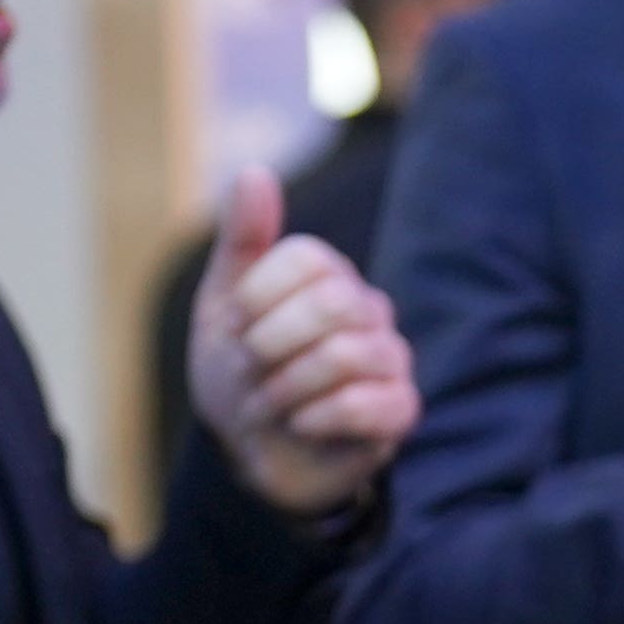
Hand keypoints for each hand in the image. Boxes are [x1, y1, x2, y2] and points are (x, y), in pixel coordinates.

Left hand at [185, 168, 419, 519]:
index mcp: (331, 276)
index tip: (237, 328)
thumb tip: (256, 171)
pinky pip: (365, 404)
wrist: (252, 452)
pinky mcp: (401, 411)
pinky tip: (301, 425)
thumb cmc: (241, 374)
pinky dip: (314, 418)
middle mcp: (369, 310)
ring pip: (345, 355)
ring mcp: (392, 360)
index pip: (307, 258)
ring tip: (271, 404)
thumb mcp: (223, 307)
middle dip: (270, 345)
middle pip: (330, 303)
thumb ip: (243, 241)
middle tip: (251, 371)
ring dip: (286, 387)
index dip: (258, 297)